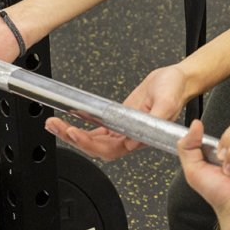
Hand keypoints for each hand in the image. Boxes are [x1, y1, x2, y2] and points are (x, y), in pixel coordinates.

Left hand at [47, 66, 190, 160]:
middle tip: (56, 126)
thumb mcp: (168, 101)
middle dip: (73, 138)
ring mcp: (121, 131)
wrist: (175, 80)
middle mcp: (128, 138)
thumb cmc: (174, 90)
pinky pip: (95, 130)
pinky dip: (80, 127)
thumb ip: (155, 120)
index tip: (75, 132)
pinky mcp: (116, 121)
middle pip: (95, 147)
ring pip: (92, 140)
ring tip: (54, 124)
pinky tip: (67, 122)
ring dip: (71, 134)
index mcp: (140, 138)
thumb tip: (134, 141)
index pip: (110, 149)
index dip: (90, 144)